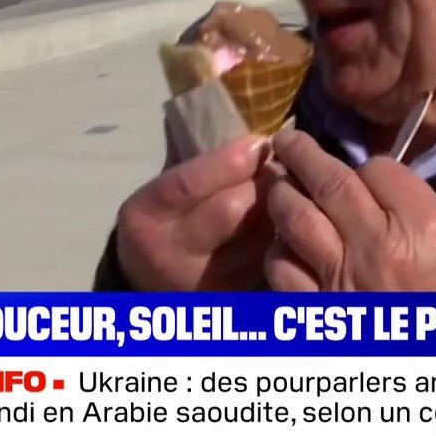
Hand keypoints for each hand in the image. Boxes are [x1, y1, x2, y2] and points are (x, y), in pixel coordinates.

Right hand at [115, 135, 274, 289]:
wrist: (151, 282)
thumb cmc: (168, 219)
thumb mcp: (166, 191)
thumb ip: (204, 168)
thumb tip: (257, 142)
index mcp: (146, 215)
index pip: (189, 183)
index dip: (230, 161)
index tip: (259, 143)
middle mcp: (169, 251)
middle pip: (230, 211)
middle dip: (262, 183)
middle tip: (280, 166)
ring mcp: (201, 280)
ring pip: (258, 235)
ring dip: (281, 208)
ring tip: (288, 190)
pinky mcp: (232, 294)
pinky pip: (269, 256)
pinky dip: (283, 234)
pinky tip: (287, 221)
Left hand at [261, 130, 435, 291]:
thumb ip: (417, 211)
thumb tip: (378, 186)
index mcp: (420, 228)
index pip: (380, 171)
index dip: (364, 163)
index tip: (359, 168)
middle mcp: (375, 247)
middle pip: (330, 185)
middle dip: (303, 156)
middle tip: (286, 142)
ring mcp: (342, 280)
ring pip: (296, 222)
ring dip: (283, 200)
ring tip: (277, 188)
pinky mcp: (319, 312)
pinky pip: (284, 273)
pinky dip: (279, 255)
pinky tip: (283, 248)